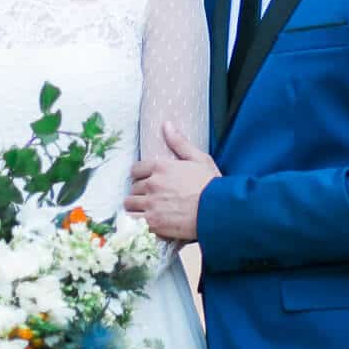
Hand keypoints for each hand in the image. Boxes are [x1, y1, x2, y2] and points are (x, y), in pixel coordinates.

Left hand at [124, 124, 220, 242]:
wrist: (218, 211)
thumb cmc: (212, 185)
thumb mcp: (199, 158)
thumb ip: (179, 142)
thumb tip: (166, 125)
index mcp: (161, 167)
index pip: (136, 169)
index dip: (140, 175)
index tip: (147, 181)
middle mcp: (152, 184)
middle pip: (133, 188)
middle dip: (140, 192)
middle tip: (151, 197)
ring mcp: (151, 204)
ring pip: (130, 204)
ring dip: (136, 207)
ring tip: (146, 210)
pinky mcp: (153, 223)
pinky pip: (134, 221)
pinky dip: (137, 222)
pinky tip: (146, 222)